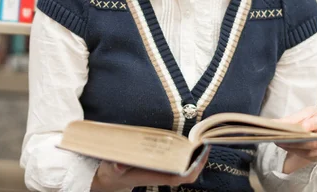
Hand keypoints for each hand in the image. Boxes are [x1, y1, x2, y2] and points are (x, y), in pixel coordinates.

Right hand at [91, 148, 209, 191]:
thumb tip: (118, 165)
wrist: (111, 178)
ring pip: (186, 165)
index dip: (195, 167)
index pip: (183, 176)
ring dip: (194, 154)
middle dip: (199, 157)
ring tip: (200, 138)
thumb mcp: (113, 170)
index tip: (202, 154)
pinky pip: (179, 160)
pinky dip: (185, 152)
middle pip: (189, 169)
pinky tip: (187, 142)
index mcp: (157, 177)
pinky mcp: (161, 165)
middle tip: (205, 140)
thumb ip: (117, 167)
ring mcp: (164, 170)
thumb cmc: (114, 173)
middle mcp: (163, 174)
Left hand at [275, 107, 316, 171]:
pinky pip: (311, 157)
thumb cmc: (313, 117)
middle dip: (298, 142)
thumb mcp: (305, 113)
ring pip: (313, 152)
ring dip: (295, 149)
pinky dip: (297, 153)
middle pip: (316, 142)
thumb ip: (292, 118)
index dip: (310, 125)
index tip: (297, 128)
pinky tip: (287, 147)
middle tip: (282, 139)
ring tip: (281, 143)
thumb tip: (275, 123)